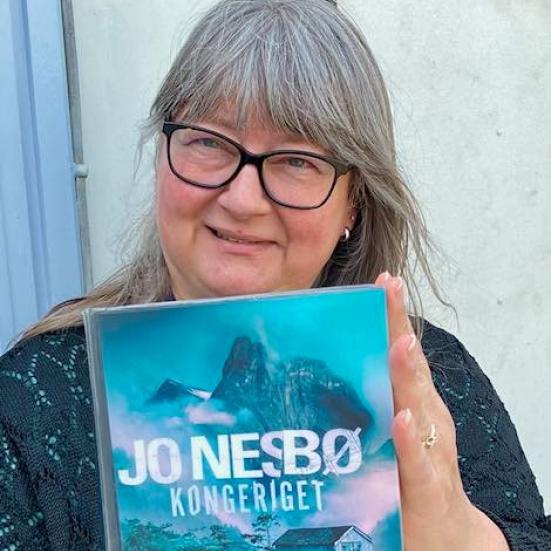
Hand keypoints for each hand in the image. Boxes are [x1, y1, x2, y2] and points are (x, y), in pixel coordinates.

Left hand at [375, 272, 509, 550]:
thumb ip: (363, 405)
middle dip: (399, 327)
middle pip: (412, 366)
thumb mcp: (384, 433)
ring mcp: (432, 451)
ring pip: (420, 406)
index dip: (393, 317)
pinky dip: (411, 440)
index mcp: (413, 402)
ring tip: (398, 343)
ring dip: (409, 374)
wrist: (446, 537)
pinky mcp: (430, 490)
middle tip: (389, 289)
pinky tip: (402, 419)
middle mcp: (426, 418)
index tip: (382, 282)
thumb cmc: (410, 478)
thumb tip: (312, 377)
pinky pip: (420, 464)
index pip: (402, 353)